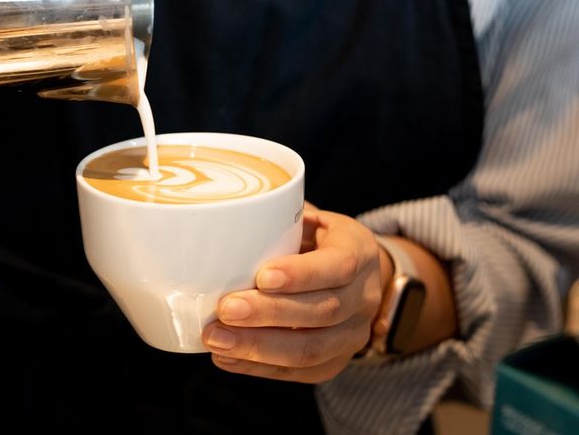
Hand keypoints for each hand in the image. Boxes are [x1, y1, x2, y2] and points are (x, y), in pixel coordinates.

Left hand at [202, 204, 385, 382]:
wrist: (357, 276)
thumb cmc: (320, 239)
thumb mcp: (313, 218)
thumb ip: (282, 217)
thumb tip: (229, 209)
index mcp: (359, 252)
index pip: (337, 267)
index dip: (300, 275)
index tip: (261, 276)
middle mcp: (364, 297)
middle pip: (321, 312)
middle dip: (269, 313)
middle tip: (226, 309)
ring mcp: (354, 335)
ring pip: (309, 349)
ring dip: (258, 347)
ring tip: (216, 338)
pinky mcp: (335, 362)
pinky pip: (298, 372)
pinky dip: (259, 367)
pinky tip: (226, 357)